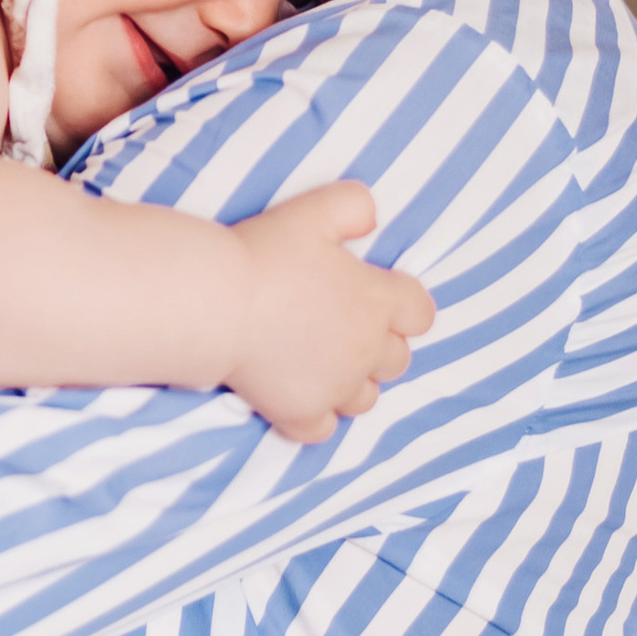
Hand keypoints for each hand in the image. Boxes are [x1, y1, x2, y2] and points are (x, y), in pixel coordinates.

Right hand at [216, 181, 433, 443]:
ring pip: (365, 398)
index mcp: (377, 302)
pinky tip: (298, 397)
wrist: (217, 304)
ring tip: (322, 364)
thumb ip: (353, 206)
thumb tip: (372, 217)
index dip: (402, 305)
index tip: (374, 296)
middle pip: (397, 360)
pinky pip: (323, 430)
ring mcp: (335, 387)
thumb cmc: (265, 255)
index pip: (420, 313)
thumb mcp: (314, 211)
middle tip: (341, 327)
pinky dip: (315, 417)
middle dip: (377, 346)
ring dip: (352, 383)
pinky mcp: (300, 413)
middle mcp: (366, 350)